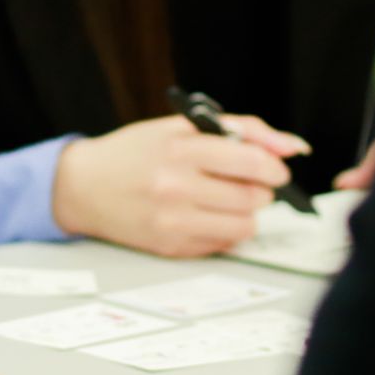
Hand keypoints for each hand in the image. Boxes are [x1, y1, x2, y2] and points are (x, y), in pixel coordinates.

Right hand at [51, 114, 309, 258]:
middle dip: (259, 189)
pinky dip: (224, 230)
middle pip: (254, 197)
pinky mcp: (171, 247)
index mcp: (180, 148)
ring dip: (245, 212)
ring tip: (224, 200)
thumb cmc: (133, 153)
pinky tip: (203, 215)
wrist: (82, 186)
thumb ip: (240, 130)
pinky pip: (224, 243)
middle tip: (243, 182)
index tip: (273, 168)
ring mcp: (173, 221)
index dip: (273, 166)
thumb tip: (293, 146)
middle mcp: (176, 186)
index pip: (252, 161)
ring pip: (245, 225)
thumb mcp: (180, 127)